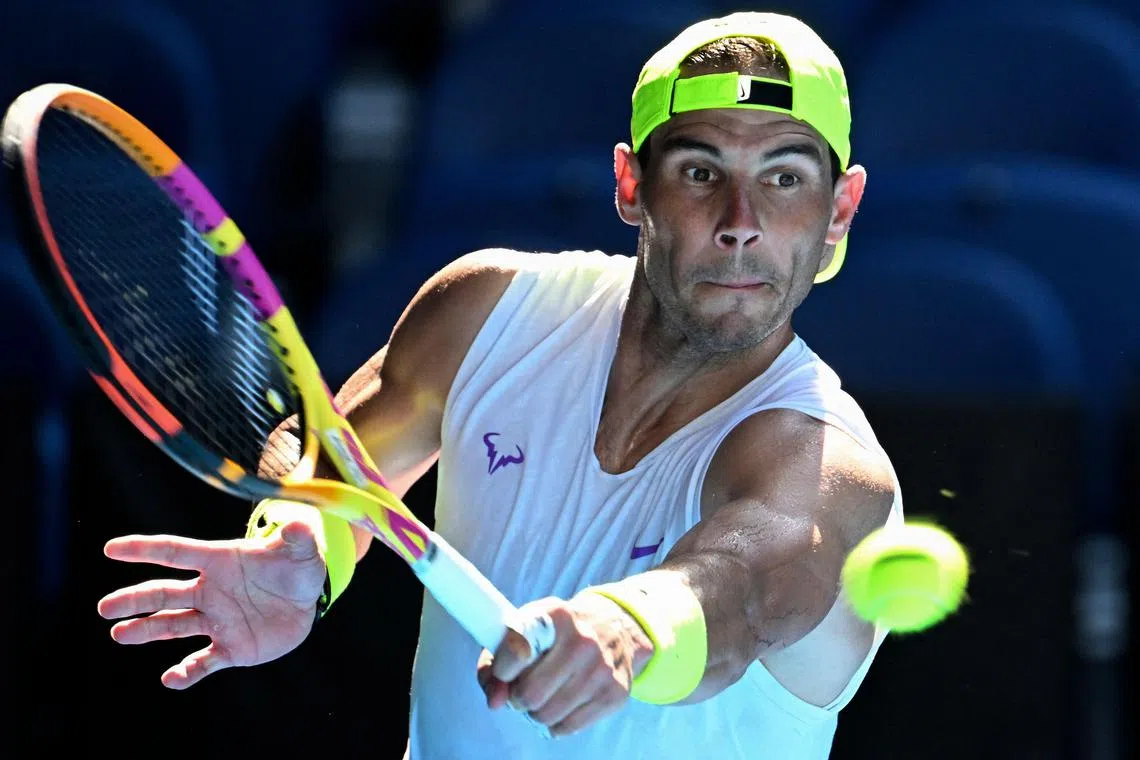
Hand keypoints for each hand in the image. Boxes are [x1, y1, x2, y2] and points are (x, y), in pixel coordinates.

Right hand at [96, 519, 327, 688]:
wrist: (306, 601)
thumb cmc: (296, 567)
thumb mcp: (302, 551)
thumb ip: (297, 538)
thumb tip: (298, 525)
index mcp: (219, 562)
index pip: (176, 552)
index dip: (144, 549)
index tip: (112, 549)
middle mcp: (209, 591)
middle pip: (164, 593)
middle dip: (135, 600)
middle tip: (106, 608)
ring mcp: (216, 620)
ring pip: (173, 625)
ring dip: (146, 630)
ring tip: (120, 634)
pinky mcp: (229, 648)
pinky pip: (203, 662)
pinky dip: (187, 672)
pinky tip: (171, 679)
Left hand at [476, 593, 654, 736]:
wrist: (613, 629)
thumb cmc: (556, 635)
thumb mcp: (524, 632)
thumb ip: (494, 665)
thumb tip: (495, 701)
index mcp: (556, 614)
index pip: (518, 649)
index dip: (502, 669)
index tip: (503, 671)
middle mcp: (582, 639)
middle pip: (530, 693)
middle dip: (517, 698)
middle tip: (523, 689)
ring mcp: (602, 668)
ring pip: (547, 715)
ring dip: (536, 712)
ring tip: (543, 696)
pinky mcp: (615, 693)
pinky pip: (568, 727)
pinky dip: (556, 723)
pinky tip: (561, 705)